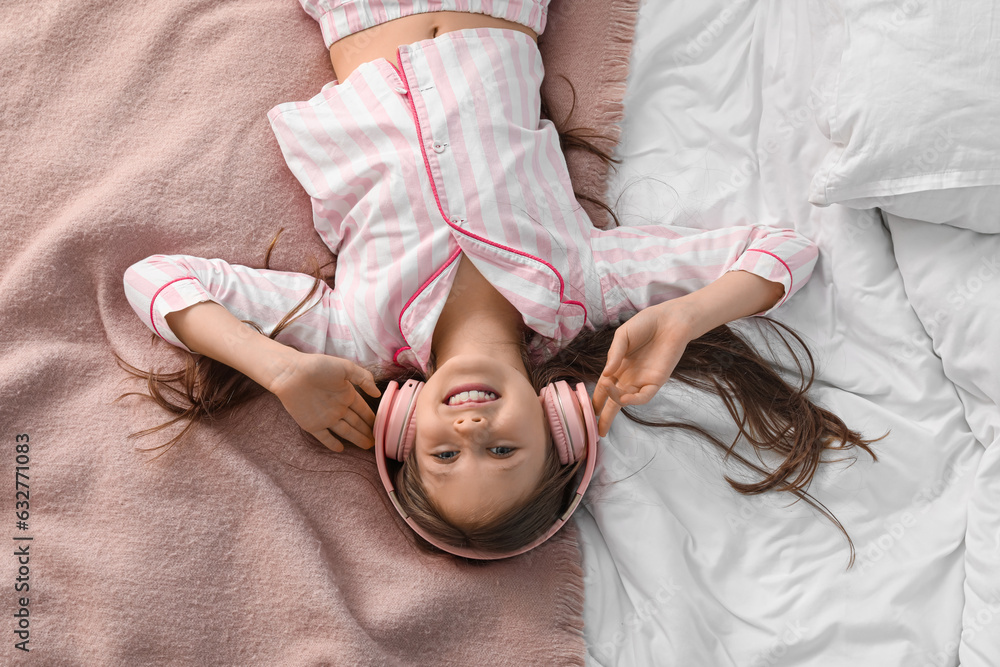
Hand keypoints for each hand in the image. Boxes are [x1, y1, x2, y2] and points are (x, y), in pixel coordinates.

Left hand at [267, 351, 380, 452]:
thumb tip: (378, 394)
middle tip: (377, 441)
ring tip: (367, 446)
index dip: (372, 418)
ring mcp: (326, 417)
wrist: (291, 373)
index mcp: (346, 394)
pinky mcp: (312, 425)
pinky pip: (325, 437)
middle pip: (356, 423)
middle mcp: (338, 407)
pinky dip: (332, 444)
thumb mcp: (345, 367)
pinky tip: (341, 449)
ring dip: (356, 439)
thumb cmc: (318, 366)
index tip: (381, 426)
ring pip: (345, 432)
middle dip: (367, 431)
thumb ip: (363, 378)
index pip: (363, 410)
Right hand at [592, 302, 694, 436]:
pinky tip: (623, 399)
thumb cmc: (646, 324)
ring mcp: (642, 380)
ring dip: (615, 401)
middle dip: (605, 416)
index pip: (604, 387)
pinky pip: (644, 396)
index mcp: (618, 366)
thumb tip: (605, 375)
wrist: (670, 319)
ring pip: (626, 399)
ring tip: (607, 394)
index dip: (596, 399)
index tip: (587, 411)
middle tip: (596, 430)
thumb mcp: (623, 336)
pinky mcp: (657, 380)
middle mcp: (629, 376)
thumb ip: (614, 354)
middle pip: (614, 401)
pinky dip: (633, 401)